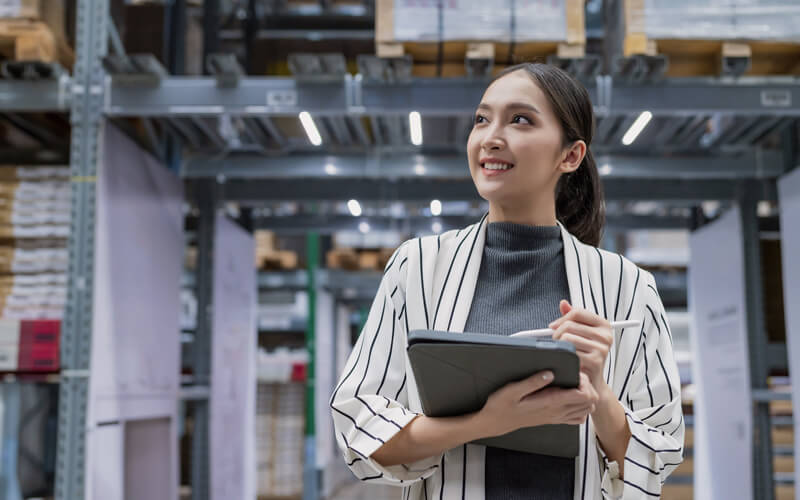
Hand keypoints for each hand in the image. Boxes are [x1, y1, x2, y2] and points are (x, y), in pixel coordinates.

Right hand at [477, 371, 598, 437]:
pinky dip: (580, 407)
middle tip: (575, 376)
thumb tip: (549, 373)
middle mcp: (557, 412)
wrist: (496, 422)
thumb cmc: (502, 406)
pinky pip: (578, 417)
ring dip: (586, 395)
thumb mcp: (512, 390)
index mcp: (550, 403)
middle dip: (588, 386)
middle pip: (590, 402)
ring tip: (573, 384)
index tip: (573, 372)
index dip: (584, 381)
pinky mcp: (554, 419)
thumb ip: (532, 382)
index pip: (583, 395)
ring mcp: (557, 417)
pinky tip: (570, 397)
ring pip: (587, 410)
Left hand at [549, 300, 612, 389]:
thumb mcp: (582, 333)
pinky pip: (569, 352)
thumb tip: (563, 303)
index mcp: (604, 325)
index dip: (562, 318)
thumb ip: (573, 318)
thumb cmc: (586, 355)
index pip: (577, 312)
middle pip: (569, 325)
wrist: (592, 380)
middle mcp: (605, 336)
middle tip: (557, 342)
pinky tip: (567, 360)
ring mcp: (601, 349)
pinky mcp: (594, 361)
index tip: (554, 326)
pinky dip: (563, 356)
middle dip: (557, 333)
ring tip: (563, 351)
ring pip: (566, 338)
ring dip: (559, 346)